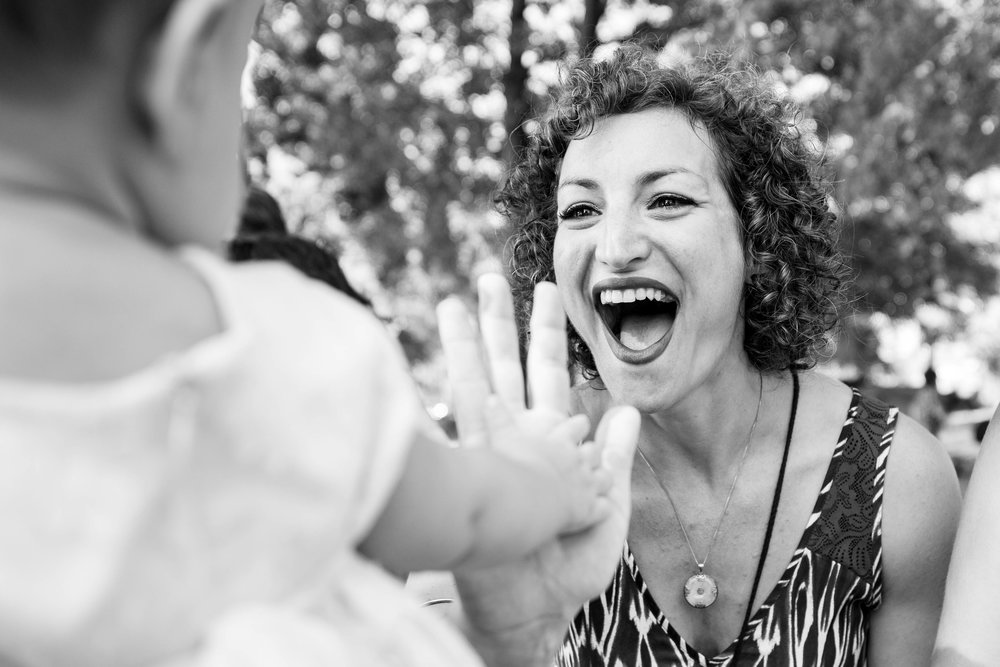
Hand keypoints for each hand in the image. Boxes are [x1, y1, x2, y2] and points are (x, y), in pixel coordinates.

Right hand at [436, 274, 639, 665]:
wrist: (538, 608)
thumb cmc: (574, 564)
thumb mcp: (607, 505)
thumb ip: (614, 457)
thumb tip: (627, 410)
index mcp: (551, 439)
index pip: (548, 372)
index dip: (548, 331)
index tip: (545, 291)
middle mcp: (517, 436)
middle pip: (508, 365)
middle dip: (501, 320)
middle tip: (493, 275)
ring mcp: (490, 451)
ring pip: (477, 382)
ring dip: (468, 341)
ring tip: (459, 299)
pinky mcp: (473, 473)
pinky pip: (457, 425)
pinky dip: (445, 390)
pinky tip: (428, 362)